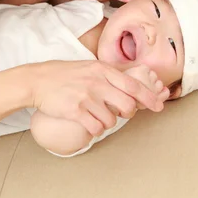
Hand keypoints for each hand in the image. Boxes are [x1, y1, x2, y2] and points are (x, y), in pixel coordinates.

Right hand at [27, 60, 165, 136]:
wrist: (38, 80)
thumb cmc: (66, 74)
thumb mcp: (90, 67)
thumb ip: (110, 75)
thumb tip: (131, 86)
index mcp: (103, 70)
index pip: (133, 85)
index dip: (149, 98)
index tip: (158, 106)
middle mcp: (97, 82)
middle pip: (127, 106)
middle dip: (128, 114)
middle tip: (120, 113)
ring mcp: (86, 97)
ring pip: (111, 120)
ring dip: (107, 123)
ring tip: (97, 116)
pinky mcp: (75, 110)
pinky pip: (96, 128)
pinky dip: (96, 130)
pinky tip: (89, 124)